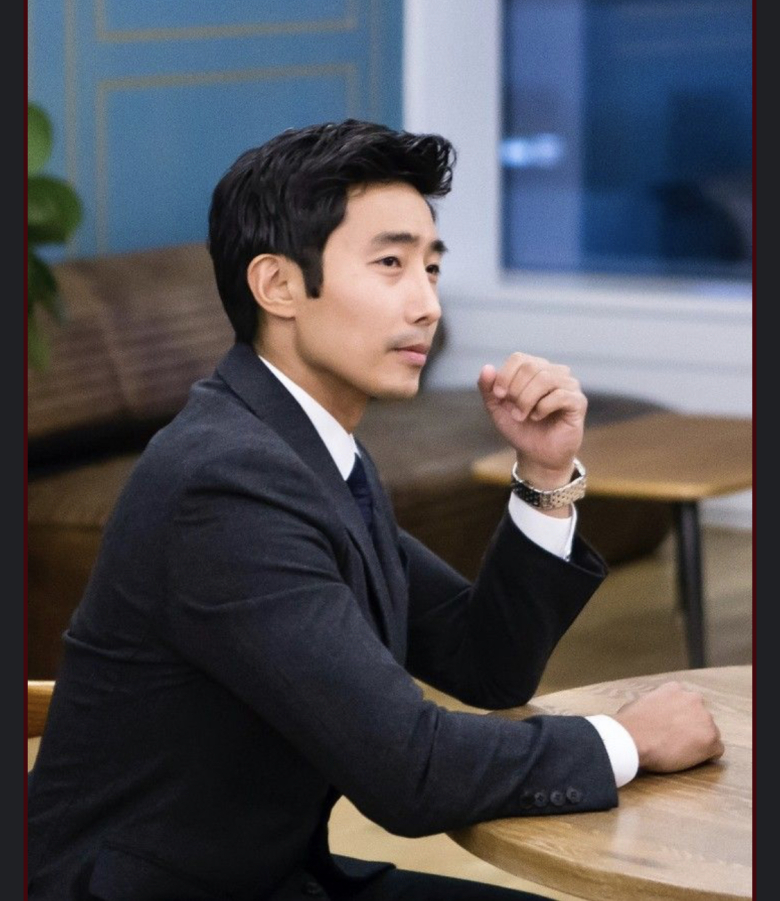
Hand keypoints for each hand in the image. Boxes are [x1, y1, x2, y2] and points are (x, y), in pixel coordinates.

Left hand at [477, 353, 586, 486]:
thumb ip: (488, 389)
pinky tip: (538, 417)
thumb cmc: (520, 429)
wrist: (537, 455)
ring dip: (527, 400)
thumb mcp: (497, 409)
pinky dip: (543, 408)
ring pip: (545, 379)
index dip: (505, 376)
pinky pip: (560, 395)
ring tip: (523, 416)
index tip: (499, 396)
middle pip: (531, 367)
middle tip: (514, 411)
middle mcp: (554, 372)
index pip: (519, 358)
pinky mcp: (578, 401)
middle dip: (516, 391)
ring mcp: (569, 385)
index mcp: (535, 368)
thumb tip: (487, 367)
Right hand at [613, 681, 724, 772]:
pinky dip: (706, 756)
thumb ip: (653, 703)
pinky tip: (691, 759)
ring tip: (682, 752)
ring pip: (710, 733)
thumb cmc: (630, 723)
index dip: (680, 716)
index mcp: (675, 689)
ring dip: (699, 741)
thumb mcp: (639, 702)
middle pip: (701, 716)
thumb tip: (650, 712)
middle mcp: (693, 699)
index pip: (686, 702)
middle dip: (692, 727)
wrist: (633, 738)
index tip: (673, 725)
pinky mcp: (711, 739)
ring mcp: (704, 719)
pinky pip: (716, 750)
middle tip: (677, 740)